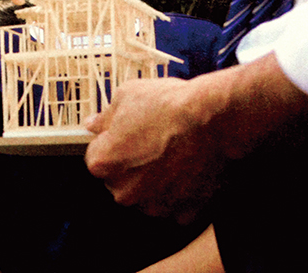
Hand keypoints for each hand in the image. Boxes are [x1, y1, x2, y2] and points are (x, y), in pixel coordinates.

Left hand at [84, 76, 225, 223]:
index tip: (125, 134)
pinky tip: (189, 170)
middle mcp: (125, 191)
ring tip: (173, 155)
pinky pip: (177, 206)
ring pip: (148, 195)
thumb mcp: (126, 95)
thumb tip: (93, 124)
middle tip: (152, 142)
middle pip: (121, 180)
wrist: (213, 119)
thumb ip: (105, 116)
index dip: (111, 143)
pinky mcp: (184, 211)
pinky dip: (182, 193)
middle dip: (132, 165)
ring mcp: (155, 204)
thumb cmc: (168, 105)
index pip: (96, 158)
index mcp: (103, 164)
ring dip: (155, 181)